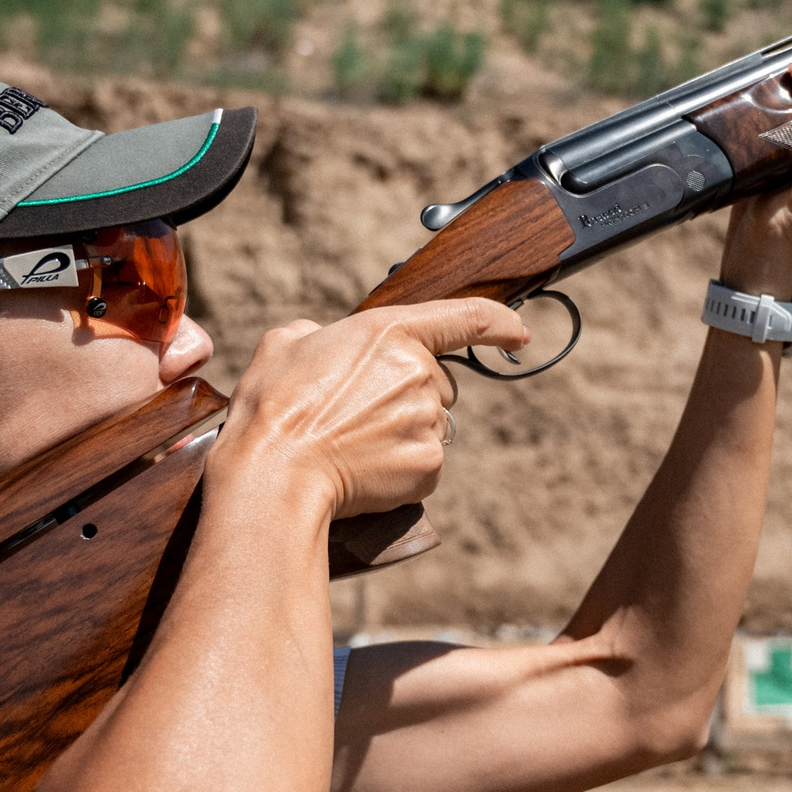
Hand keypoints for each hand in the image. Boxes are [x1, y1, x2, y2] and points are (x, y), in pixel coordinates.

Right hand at [215, 299, 528, 516]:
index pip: (465, 317)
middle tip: (358, 413)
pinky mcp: (429, 464)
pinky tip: (364, 469)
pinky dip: (401, 467)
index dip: (499, 323)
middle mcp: (420, 372)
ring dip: (402, 432)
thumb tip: (322, 339)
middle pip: (438, 382)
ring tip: (353, 444)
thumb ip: (317, 333)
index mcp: (390, 332)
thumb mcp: (284, 344)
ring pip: (430, 424)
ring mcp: (429, 420)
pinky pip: (425, 462)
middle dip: (408, 394)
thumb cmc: (273, 409)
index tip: (518, 332)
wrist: (275, 473)